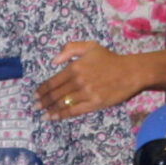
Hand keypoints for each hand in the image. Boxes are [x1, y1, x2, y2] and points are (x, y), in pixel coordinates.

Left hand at [35, 41, 149, 117]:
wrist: (130, 72)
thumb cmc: (109, 59)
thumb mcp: (90, 46)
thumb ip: (70, 49)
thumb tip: (54, 61)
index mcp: (74, 67)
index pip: (53, 81)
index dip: (42, 90)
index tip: (35, 95)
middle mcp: (78, 81)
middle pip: (55, 94)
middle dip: (43, 102)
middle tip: (35, 106)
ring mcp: (86, 94)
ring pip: (62, 104)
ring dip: (50, 110)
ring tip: (42, 114)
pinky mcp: (94, 104)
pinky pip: (74, 111)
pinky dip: (62, 115)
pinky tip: (54, 117)